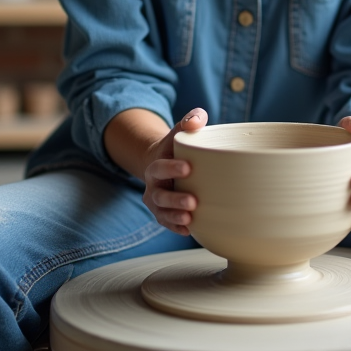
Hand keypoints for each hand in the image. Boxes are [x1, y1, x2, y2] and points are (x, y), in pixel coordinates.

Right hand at [141, 108, 207, 234]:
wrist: (164, 163)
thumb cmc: (178, 147)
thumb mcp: (181, 131)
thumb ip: (191, 120)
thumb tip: (197, 121)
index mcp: (157, 163)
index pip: (160, 166)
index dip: (171, 168)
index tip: (188, 167)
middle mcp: (153, 185)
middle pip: (159, 195)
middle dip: (174, 199)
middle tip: (193, 201)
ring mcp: (157, 201)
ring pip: (161, 212)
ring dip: (175, 216)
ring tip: (190, 218)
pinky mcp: (163, 214)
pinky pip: (166, 223)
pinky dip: (175, 227)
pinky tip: (189, 231)